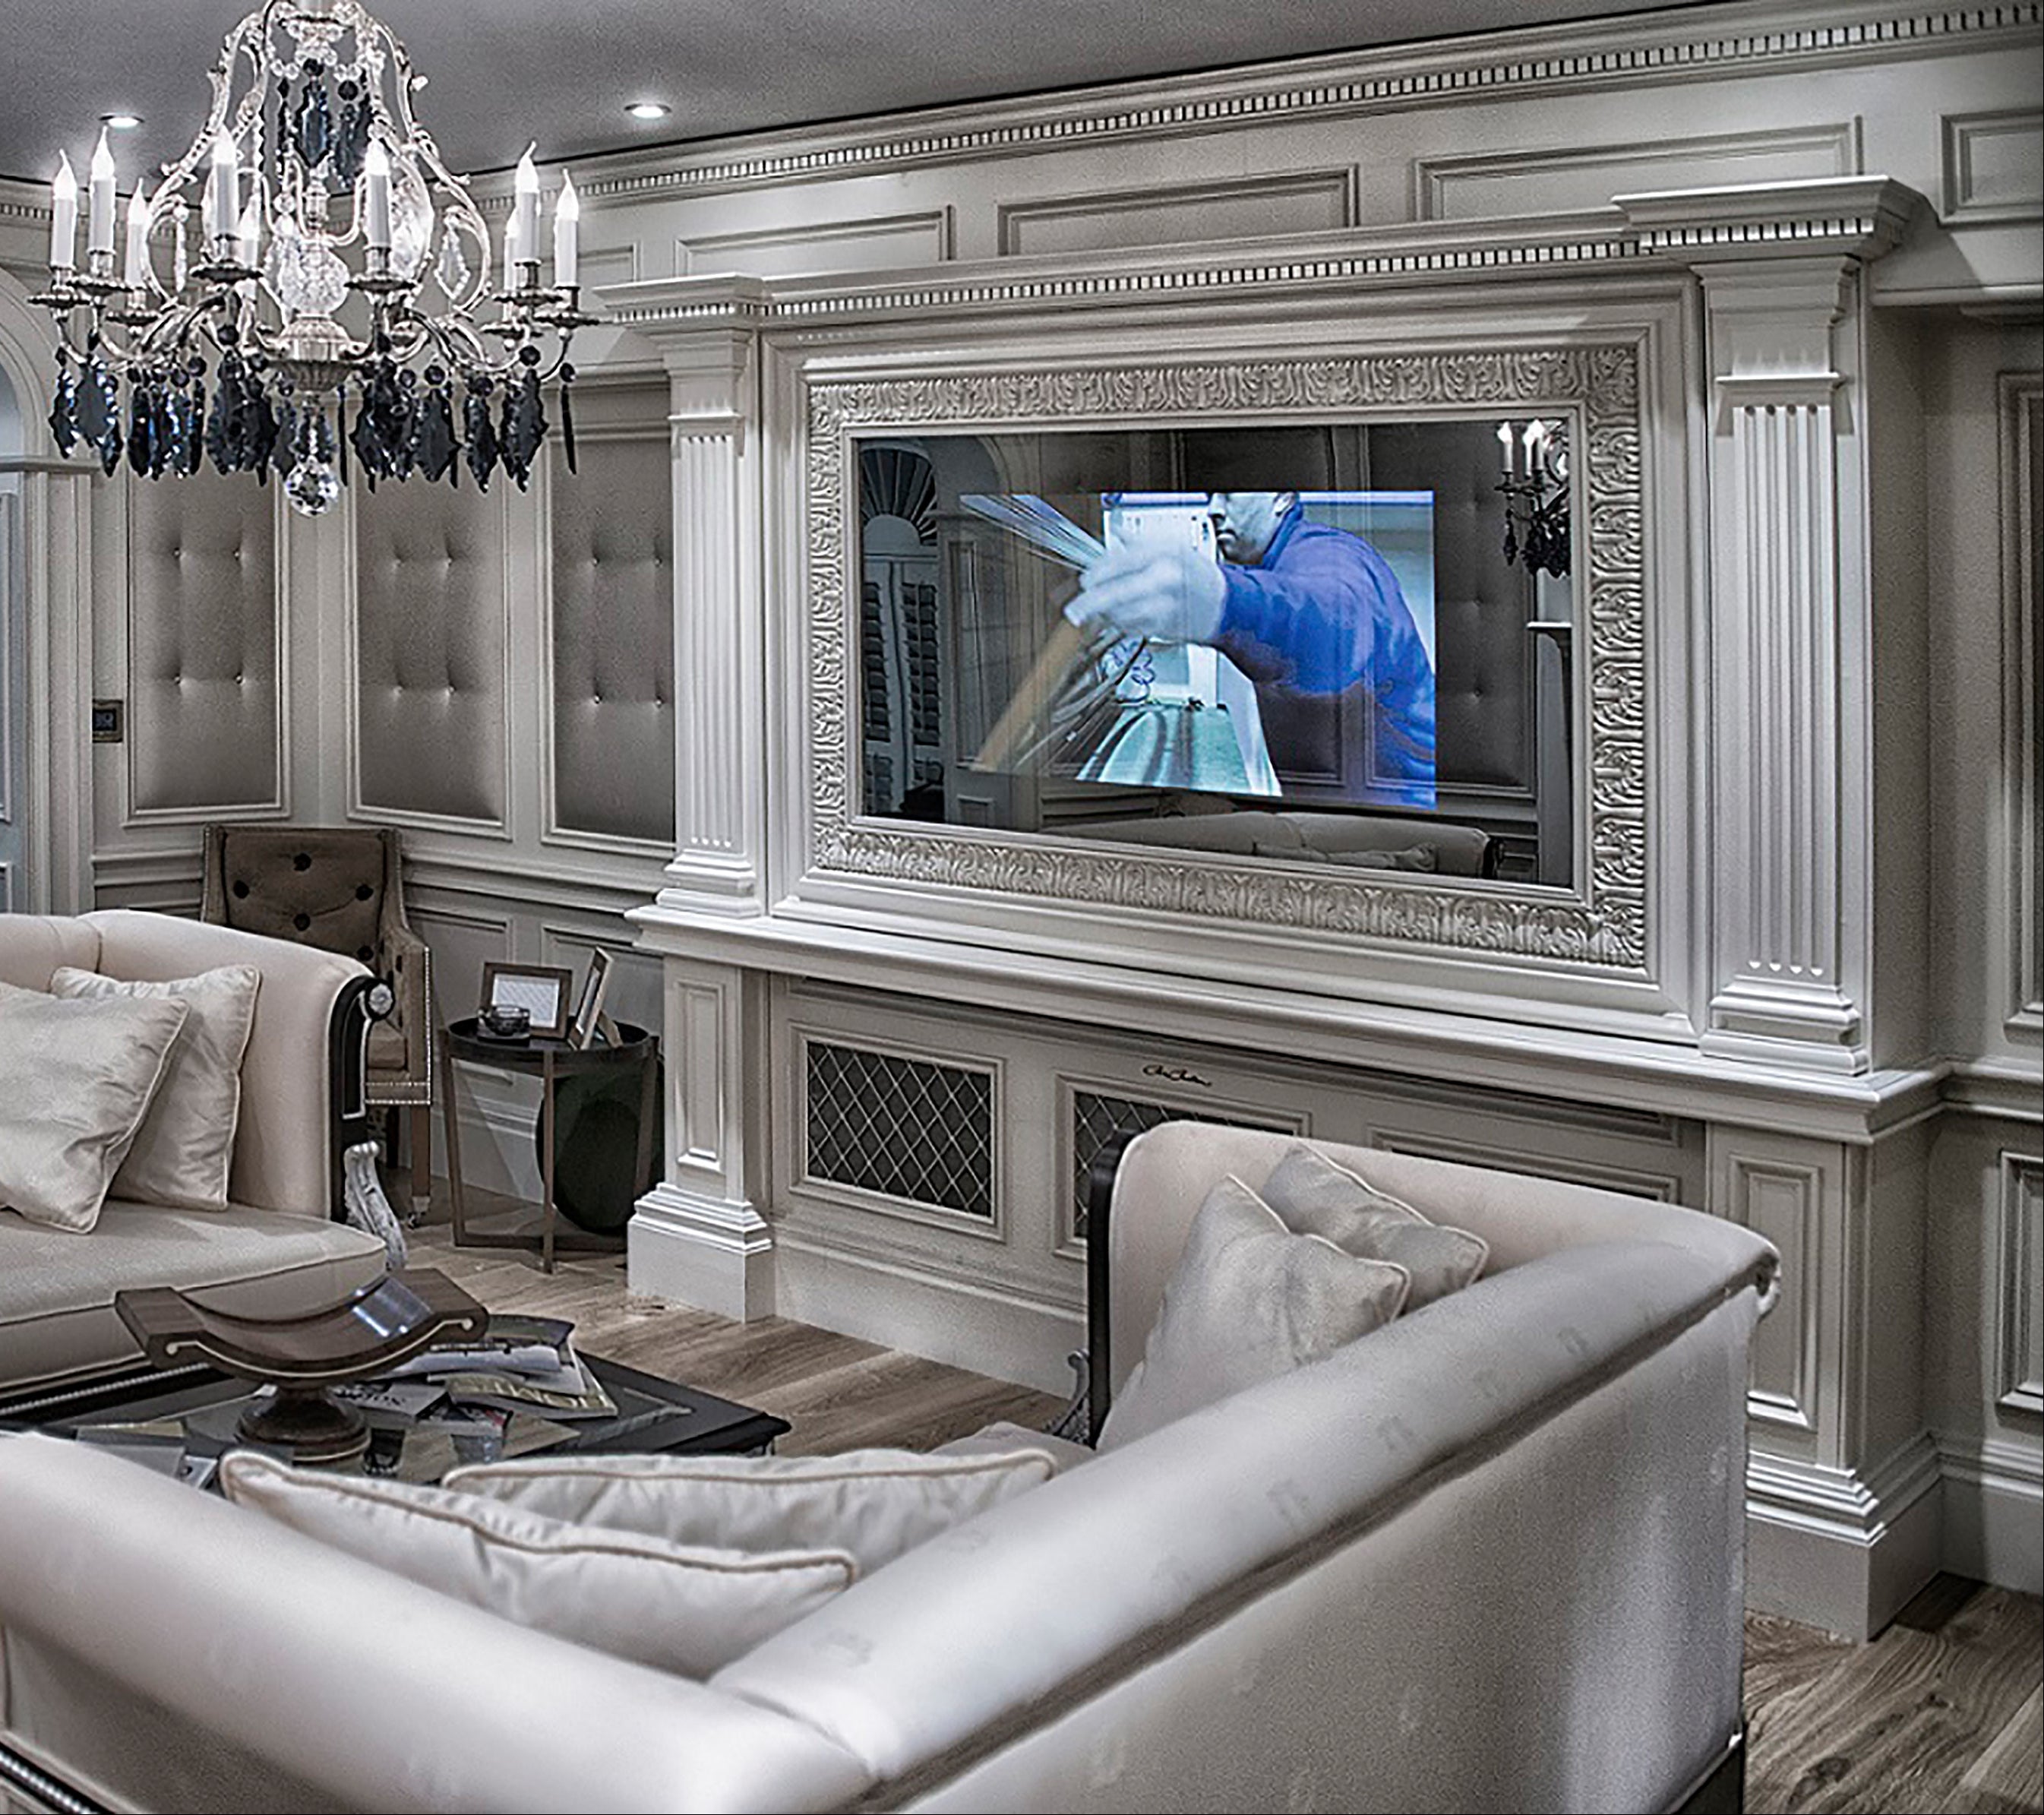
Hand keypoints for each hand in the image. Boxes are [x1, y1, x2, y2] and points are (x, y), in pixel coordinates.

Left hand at [1066, 540, 1225, 644]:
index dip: (1097, 574)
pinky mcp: (1164, 626)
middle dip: (1090, 605)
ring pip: (1120, 614)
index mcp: (1163, 553)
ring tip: (1107, 611)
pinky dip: (1123, 624)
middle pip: (1114, 594)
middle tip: (1075, 611)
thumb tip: (1114, 537)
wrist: (1229, 604)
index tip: (1085, 582)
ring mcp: (1164, 604)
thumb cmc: (1198, 575)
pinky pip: (1132, 627)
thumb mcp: (1171, 546)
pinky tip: (1126, 618)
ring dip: (1107, 615)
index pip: (1118, 563)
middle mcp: (1163, 579)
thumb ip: (1138, 542)